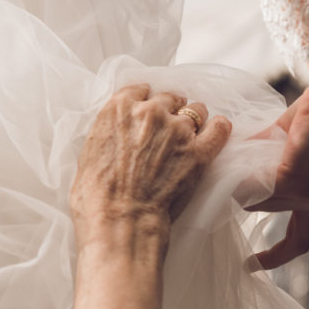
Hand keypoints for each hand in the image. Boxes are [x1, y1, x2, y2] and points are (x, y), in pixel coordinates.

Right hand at [71, 84, 231, 250]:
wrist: (120, 219)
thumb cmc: (98, 195)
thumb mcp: (89, 153)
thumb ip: (108, 133)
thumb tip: (117, 136)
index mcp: (120, 108)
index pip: (141, 89)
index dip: (146, 101)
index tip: (148, 112)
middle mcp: (150, 111)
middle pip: (169, 97)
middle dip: (170, 111)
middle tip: (167, 131)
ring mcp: (178, 130)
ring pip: (195, 110)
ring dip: (193, 121)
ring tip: (189, 138)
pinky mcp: (199, 151)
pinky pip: (219, 128)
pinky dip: (219, 130)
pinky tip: (216, 133)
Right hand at [248, 46, 308, 269]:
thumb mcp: (288, 144)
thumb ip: (262, 161)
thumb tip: (227, 172)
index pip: (299, 240)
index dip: (276, 256)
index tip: (250, 266)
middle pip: (257, 207)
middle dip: (236, 187)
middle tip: (216, 169)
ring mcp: (306, 194)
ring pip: (250, 197)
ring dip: (234, 176)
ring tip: (229, 150)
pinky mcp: (294, 179)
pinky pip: (251, 185)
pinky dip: (237, 170)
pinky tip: (233, 150)